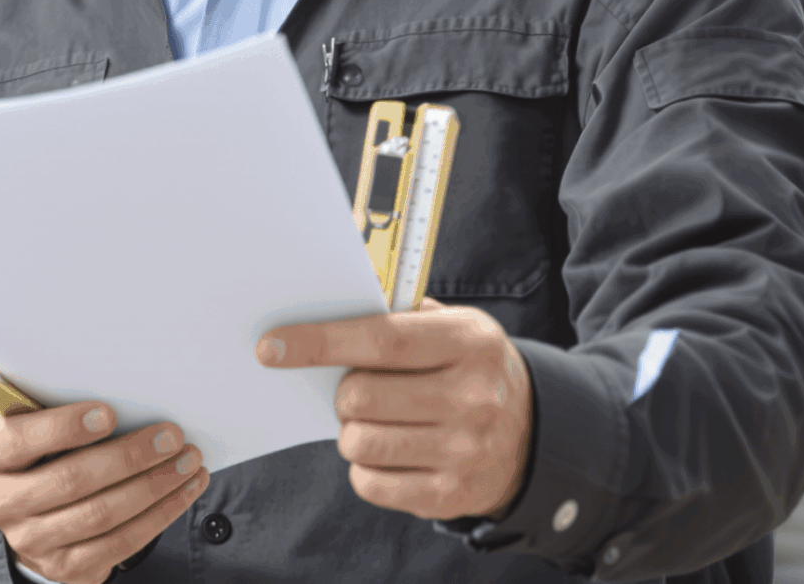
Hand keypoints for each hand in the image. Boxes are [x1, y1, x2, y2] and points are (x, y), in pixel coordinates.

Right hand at [0, 403, 208, 583]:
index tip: (110, 413)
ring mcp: (31, 542)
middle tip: (170, 437)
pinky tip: (182, 492)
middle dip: (128, 458)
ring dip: (154, 487)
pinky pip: (120, 544)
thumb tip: (120, 388)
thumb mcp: (28, 422)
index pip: (20, 440)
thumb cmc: (37, 450)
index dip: (65, 428)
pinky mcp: (65, 568)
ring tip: (187, 462)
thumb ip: (53, 406)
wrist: (25, 510)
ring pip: (101, 515)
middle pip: (70, 480)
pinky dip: (158, 516)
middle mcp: (0, 504)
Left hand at [257, 300, 531, 519]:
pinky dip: (365, 468)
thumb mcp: (453, 327)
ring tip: (375, 422)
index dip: (319, 342)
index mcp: (469, 342)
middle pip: (361, 396)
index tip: (271, 347)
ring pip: (359, 442)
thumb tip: (321, 308)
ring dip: (352, 431)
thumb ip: (397, 315)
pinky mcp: (450, 495)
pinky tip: (389, 452)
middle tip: (355, 391)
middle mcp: (473, 397)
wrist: (533, 435)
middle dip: (342, 393)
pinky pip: (370, 484)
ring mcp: (465, 451)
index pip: (381, 339)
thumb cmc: (469, 369)